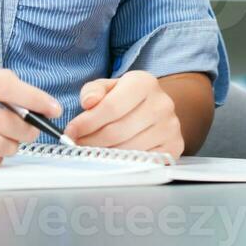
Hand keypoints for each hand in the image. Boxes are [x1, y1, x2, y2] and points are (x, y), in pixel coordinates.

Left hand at [64, 70, 182, 156]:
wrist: (156, 108)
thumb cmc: (127, 99)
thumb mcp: (108, 87)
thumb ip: (93, 91)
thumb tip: (88, 102)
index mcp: (144, 82)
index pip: (111, 107)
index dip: (87, 123)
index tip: (71, 131)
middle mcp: (162, 103)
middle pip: (117, 131)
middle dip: (91, 141)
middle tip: (78, 144)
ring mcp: (170, 126)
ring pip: (128, 149)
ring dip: (104, 153)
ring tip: (92, 150)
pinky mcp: (174, 146)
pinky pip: (142, 162)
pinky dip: (123, 162)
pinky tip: (113, 156)